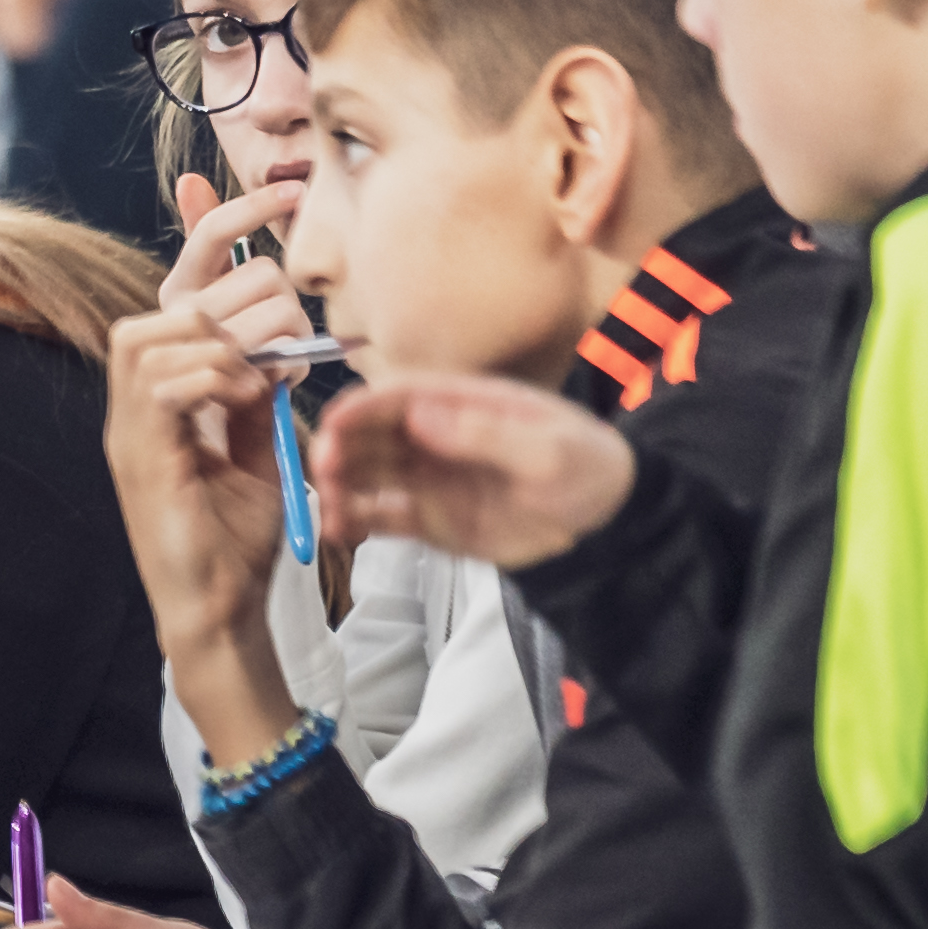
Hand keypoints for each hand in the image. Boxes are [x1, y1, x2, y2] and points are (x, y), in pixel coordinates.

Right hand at [107, 180, 301, 717]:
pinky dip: (214, 376)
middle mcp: (136, 396)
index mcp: (165, 383)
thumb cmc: (238, 535)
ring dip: (226, 338)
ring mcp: (130, 424)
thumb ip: (261, 385)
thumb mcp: (263, 442)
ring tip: (267, 373)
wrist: (217, 609)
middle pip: (173, 298)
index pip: (180, 282)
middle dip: (246, 298)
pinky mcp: (139, 454)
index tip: (273, 192)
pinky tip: (246, 396)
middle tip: (294, 334)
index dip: (217, 226)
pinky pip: (165, 380)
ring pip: (160, 330)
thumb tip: (283, 337)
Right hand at [309, 371, 635, 572]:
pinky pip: (381, 517)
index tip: (333, 425)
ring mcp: (427, 477)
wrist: (606, 525)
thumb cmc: (587, 471)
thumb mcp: (549, 452)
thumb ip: (485, 434)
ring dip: (339, 488)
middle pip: (370, 434)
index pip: (399, 396)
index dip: (361, 407)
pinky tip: (337, 532)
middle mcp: (434, 435)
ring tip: (327, 512)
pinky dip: (356, 521)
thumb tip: (419, 415)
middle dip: (339, 448)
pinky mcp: (427, 517)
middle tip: (321, 471)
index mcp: (462, 403)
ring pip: (367, 475)